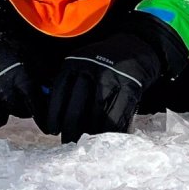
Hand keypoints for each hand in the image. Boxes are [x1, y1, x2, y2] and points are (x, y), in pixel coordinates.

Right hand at [0, 3, 39, 128]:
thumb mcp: (21, 52)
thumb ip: (40, 72)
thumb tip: (51, 88)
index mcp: (19, 80)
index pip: (38, 107)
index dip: (43, 116)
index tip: (47, 123)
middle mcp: (4, 94)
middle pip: (21, 112)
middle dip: (20, 104)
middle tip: (12, 88)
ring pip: (1, 118)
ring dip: (1, 108)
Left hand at [42, 13, 186, 143]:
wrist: (135, 46)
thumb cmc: (103, 61)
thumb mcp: (81, 63)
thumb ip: (69, 83)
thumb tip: (55, 115)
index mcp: (74, 62)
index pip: (59, 92)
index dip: (54, 114)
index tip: (53, 130)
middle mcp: (91, 69)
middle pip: (76, 107)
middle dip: (71, 130)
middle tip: (69, 143)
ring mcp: (112, 78)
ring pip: (97, 115)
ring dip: (91, 134)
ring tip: (88, 143)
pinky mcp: (131, 88)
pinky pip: (119, 117)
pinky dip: (112, 132)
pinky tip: (108, 138)